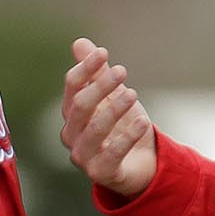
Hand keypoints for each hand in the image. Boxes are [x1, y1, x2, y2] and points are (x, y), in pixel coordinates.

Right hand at [59, 37, 156, 197]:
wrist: (141, 163)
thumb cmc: (122, 126)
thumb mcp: (113, 96)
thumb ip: (97, 72)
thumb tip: (80, 42)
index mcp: (72, 113)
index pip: (72, 86)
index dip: (85, 68)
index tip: (103, 53)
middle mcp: (72, 134)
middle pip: (81, 105)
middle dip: (100, 86)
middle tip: (122, 71)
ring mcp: (84, 156)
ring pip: (94, 129)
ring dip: (114, 109)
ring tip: (133, 94)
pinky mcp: (101, 173)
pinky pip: (113, 154)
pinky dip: (128, 137)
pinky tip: (143, 123)